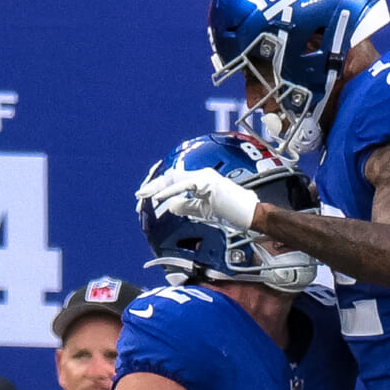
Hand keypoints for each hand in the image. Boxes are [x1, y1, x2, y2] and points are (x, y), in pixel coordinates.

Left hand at [136, 165, 258, 231]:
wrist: (251, 214)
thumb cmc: (233, 213)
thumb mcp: (203, 210)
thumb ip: (187, 206)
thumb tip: (171, 206)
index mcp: (201, 179)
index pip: (174, 179)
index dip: (158, 187)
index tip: (145, 197)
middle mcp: (202, 174)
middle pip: (171, 176)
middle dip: (153, 186)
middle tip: (139, 197)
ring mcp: (206, 177)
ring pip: (175, 178)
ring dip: (157, 188)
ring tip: (145, 197)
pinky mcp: (208, 184)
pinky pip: (185, 186)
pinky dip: (170, 192)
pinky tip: (160, 198)